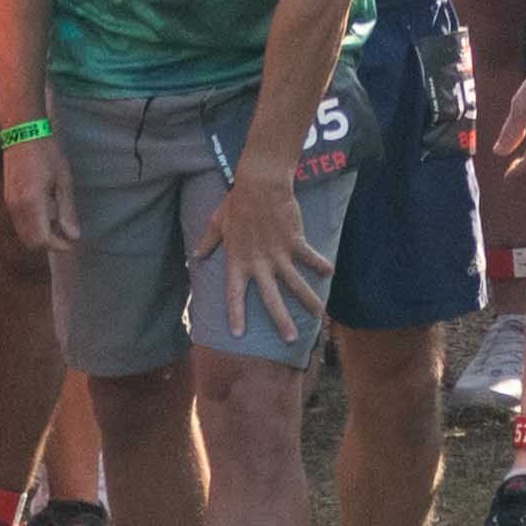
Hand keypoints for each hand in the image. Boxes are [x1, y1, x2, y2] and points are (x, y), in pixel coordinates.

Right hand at [3, 127, 74, 257]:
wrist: (23, 133)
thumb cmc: (47, 153)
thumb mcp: (63, 180)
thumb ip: (67, 210)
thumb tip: (73, 236)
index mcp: (32, 202)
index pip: (43, 239)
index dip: (59, 245)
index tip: (73, 241)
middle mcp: (17, 208)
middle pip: (31, 243)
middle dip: (50, 244)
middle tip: (67, 235)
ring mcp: (9, 204)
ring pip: (24, 235)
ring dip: (41, 236)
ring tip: (59, 224)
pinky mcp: (7, 200)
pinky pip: (20, 224)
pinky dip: (33, 227)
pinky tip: (47, 214)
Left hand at [209, 146, 321, 324]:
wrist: (260, 185)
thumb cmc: (236, 203)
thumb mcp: (218, 223)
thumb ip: (208, 242)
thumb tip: (196, 256)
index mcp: (237, 262)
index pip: (234, 294)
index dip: (236, 315)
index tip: (238, 335)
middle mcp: (259, 263)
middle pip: (271, 298)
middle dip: (281, 320)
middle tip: (290, 339)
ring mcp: (278, 254)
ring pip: (295, 283)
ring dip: (308, 300)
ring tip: (320, 315)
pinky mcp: (295, 242)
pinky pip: (309, 257)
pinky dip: (320, 265)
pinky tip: (330, 273)